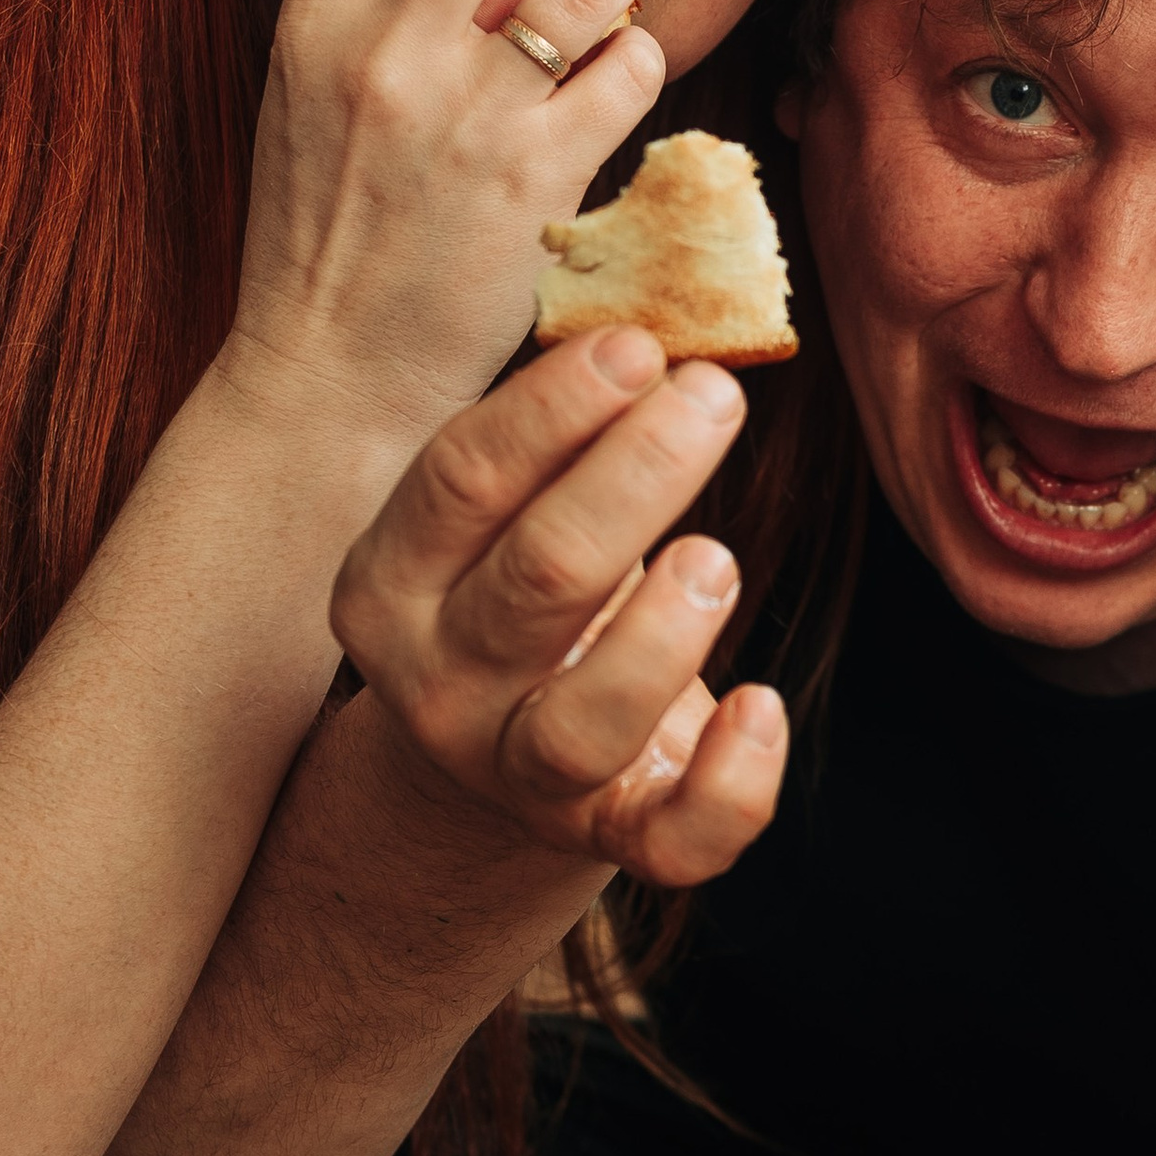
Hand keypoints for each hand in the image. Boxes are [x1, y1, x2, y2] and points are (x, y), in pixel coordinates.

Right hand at [228, 0, 669, 446]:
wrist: (327, 374)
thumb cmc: (322, 236)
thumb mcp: (299, 95)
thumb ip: (361, 7)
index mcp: (312, 20)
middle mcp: (386, 52)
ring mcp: (467, 115)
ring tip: (608, 4)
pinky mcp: (535, 181)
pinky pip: (630, 70)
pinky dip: (640, 63)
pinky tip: (616, 88)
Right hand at [332, 329, 786, 890]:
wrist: (494, 766)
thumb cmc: (519, 592)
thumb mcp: (502, 513)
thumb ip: (555, 434)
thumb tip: (654, 317)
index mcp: (393, 582)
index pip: (458, 482)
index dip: (553, 409)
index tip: (640, 343)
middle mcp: (441, 685)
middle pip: (536, 580)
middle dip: (634, 478)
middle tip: (714, 396)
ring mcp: (519, 774)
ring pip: (583, 722)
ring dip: (662, 631)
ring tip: (719, 554)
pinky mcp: (611, 837)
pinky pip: (673, 837)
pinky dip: (731, 780)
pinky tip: (762, 704)